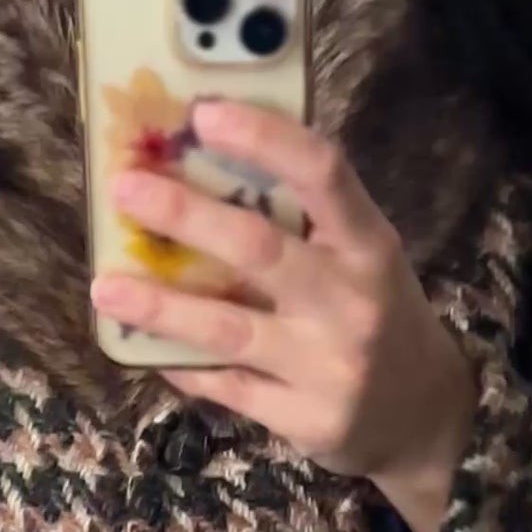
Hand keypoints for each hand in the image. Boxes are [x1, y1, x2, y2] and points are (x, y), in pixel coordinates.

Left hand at [93, 100, 478, 531]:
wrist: (426, 419)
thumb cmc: (377, 317)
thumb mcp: (364, 258)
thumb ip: (305, 220)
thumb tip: (201, 163)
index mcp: (368, 245)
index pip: (322, 174)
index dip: (264, 138)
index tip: (204, 112)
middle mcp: (352, 301)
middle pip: (260, 249)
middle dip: (186, 215)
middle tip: (125, 189)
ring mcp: (329, 365)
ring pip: (229, 329)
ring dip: (160, 307)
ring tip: (105, 289)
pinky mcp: (305, 419)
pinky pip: (226, 387)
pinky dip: (180, 364)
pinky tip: (143, 346)